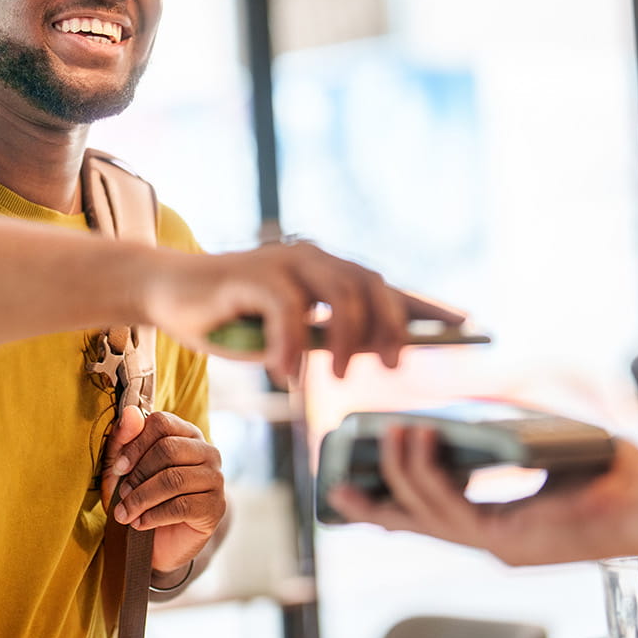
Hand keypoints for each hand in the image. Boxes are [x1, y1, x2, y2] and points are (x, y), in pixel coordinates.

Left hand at [101, 407, 226, 575]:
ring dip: (141, 498)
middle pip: (168, 448)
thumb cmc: (141, 497)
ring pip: (174, 479)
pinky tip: (140, 524)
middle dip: (138, 475)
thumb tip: (129, 412)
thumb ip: (124, 440)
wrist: (159, 543)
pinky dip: (153, 516)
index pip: (162, 422)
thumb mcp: (124, 469)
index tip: (118, 468)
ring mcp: (215, 479)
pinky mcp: (216, 507)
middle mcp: (207, 452)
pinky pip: (181, 506)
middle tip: (121, 495)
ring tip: (125, 513)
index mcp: (187, 434)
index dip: (135, 444)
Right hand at [144, 241, 467, 383]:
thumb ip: (324, 340)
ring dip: (346, 340)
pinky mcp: (255, 274)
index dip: (428, 306)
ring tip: (336, 378)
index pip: (388, 287)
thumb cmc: (231, 319)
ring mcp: (285, 263)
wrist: (170, 294)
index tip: (467, 325)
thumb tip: (369, 355)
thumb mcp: (288, 336)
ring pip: (340, 296)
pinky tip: (286, 376)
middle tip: (389, 368)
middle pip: (373, 287)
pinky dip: (291, 347)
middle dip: (391, 328)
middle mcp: (313, 260)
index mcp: (327, 273)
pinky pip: (289, 312)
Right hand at [327, 425, 637, 565]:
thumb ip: (506, 427)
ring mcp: (498, 544)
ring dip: (400, 472)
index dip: (392, 505)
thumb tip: (470, 403)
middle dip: (372, 508)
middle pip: (415, 526)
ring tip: (390, 434)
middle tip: (338, 483)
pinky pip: (450, 507)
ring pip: (425, 514)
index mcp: (500, 525)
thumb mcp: (544, 444)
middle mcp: (493, 540)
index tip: (359, 490)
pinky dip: (428, 473)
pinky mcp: (507, 540)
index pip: (432, 518)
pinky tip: (420, 441)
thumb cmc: (611, 475)